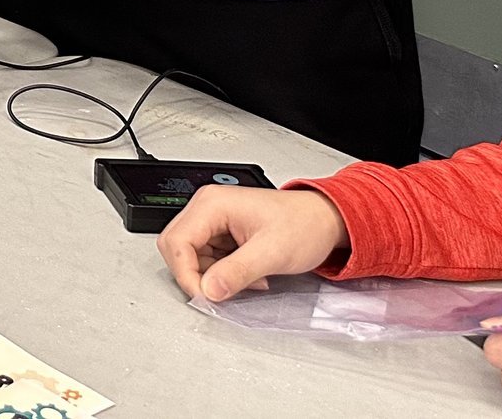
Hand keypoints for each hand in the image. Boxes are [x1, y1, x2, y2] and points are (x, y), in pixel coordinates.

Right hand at [157, 185, 347, 299]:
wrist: (325, 221)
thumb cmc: (304, 226)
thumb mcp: (271, 253)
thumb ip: (237, 272)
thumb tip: (208, 291)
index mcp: (212, 205)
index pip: (177, 242)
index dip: (185, 274)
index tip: (204, 297)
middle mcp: (207, 208)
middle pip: (177, 248)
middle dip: (196, 276)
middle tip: (218, 295)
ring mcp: (213, 219)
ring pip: (191, 256)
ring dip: (212, 276)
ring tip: (246, 281)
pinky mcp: (221, 231)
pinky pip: (207, 257)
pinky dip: (222, 273)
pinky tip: (247, 275)